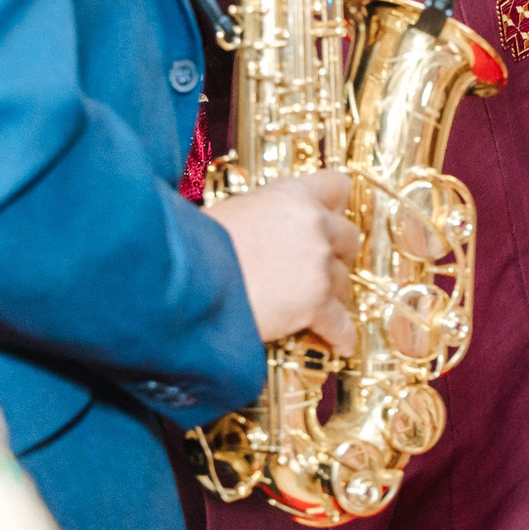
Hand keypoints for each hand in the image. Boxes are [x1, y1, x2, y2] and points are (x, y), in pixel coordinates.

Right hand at [208, 171, 360, 349]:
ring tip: (319, 306)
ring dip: (333, 294)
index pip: (337, 187)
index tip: (329, 217)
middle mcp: (314, 225)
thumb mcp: (233, 211)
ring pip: (344, 281)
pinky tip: (340, 342)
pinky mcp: (314, 305)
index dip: (334, 205)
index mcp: (293, 195)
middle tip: (321, 266)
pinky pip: (339, 323)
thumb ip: (266, 216)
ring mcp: (317, 265)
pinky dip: (340, 335)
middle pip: (348, 236)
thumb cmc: (193, 246)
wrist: (180, 281)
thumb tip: (266, 228)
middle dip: (336, 252)